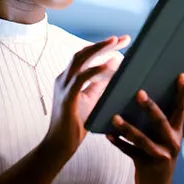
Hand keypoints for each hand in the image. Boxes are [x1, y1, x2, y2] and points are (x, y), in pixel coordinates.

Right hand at [43, 35, 130, 156]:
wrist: (60, 145)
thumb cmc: (75, 125)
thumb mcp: (91, 101)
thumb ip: (99, 86)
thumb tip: (115, 72)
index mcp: (69, 78)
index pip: (86, 56)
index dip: (103, 47)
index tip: (122, 40)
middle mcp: (64, 78)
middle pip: (83, 53)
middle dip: (103, 44)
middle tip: (123, 38)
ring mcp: (63, 86)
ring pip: (80, 60)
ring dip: (98, 49)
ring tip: (115, 43)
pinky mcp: (67, 97)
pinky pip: (81, 79)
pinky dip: (96, 70)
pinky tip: (109, 66)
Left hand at [107, 73, 183, 183]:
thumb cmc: (156, 156)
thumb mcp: (162, 140)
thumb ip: (156, 122)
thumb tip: (140, 95)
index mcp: (177, 132)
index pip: (181, 109)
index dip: (182, 93)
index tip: (181, 75)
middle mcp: (172, 143)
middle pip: (161, 121)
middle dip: (150, 107)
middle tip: (138, 92)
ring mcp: (160, 156)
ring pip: (142, 139)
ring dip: (127, 127)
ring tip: (114, 117)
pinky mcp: (147, 166)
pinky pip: (130, 152)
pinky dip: (118, 142)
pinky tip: (108, 134)